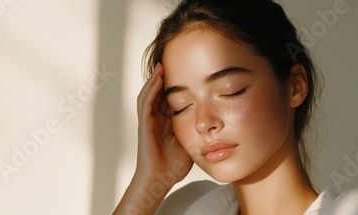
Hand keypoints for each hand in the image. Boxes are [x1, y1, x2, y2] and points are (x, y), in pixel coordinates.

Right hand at [136, 63, 192, 183]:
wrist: (160, 179)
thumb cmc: (174, 165)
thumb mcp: (191, 141)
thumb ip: (197, 129)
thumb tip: (214, 121)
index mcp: (167, 121)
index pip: (171, 98)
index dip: (177, 85)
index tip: (186, 71)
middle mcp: (156, 118)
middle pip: (159, 92)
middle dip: (165, 77)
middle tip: (171, 60)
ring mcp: (149, 120)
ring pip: (150, 94)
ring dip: (155, 79)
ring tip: (162, 65)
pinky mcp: (144, 124)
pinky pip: (146, 103)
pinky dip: (150, 90)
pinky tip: (157, 79)